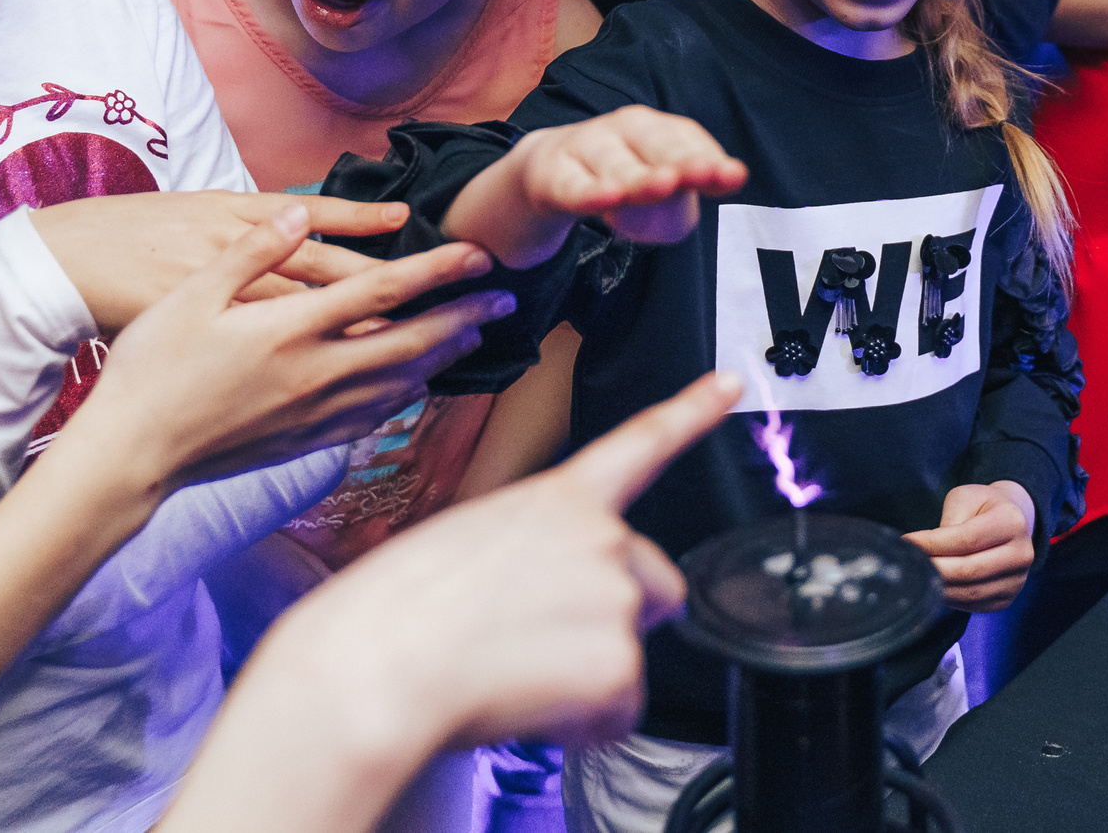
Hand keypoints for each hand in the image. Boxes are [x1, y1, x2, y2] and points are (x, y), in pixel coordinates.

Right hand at [51, 204, 509, 487]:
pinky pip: (373, 416)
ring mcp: (314, 413)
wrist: (132, 454)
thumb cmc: (153, 368)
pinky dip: (407, 394)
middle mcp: (314, 374)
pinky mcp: (305, 441)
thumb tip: (304, 211)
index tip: (479, 254)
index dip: (438, 271)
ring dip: (444, 355)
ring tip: (474, 334)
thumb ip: (254, 251)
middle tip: (505, 298)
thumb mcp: (193, 294)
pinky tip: (416, 385)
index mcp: (290, 330)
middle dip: (464, 317)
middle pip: (411, 342)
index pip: (383, 292)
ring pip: (400, 383)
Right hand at [252, 371, 741, 750]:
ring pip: (630, 655)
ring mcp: (616, 596)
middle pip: (656, 585)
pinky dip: (579, 723)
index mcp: (555, 498)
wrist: (376, 666)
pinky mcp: (619, 663)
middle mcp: (600, 536)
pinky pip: (617, 712)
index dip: (693, 411)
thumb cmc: (391, 612)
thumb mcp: (464, 544)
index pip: (640, 443)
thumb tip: (544, 596)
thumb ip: (530, 551)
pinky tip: (522, 703)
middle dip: (620, 619)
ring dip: (585, 676)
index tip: (732, 384)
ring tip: (510, 671)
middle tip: (544, 643)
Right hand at [508, 106, 748, 248]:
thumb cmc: (617, 178)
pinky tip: (608, 197)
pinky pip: (573, 186)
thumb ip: (684, 199)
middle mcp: (622, 129)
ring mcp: (586, 148)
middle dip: (682, 160)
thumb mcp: (653, 188)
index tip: (733, 176)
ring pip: (616, 166)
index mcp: (654, 128)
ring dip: (640, 177)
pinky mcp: (552, 175)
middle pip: (655, 145)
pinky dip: (590, 192)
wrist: (547, 172)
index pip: (685, 137)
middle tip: (705, 174)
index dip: (709, 156)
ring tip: (665, 185)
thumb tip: (712, 195)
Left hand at [904, 481, 1037, 611]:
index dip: (933, 543)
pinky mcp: (1007, 599)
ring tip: (917, 575)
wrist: (1011, 523)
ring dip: (938, 586)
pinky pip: (973, 604)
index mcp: (1012, 522)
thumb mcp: (964, 498)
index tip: (906, 542)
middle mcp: (1022, 554)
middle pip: (969, 570)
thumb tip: (925, 550)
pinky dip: (949, 598)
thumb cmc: (983, 507)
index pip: (967, 539)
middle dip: (933, 568)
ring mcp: (1017, 581)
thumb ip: (948, 523)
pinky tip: (934, 586)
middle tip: (907, 563)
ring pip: (969, 592)